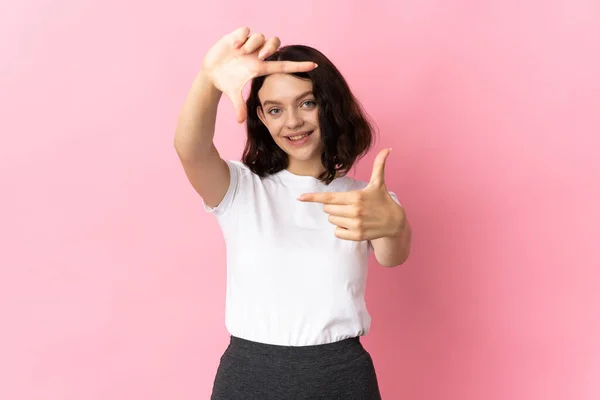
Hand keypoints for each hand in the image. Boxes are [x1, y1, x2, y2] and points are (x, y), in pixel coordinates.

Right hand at [202, 26, 317, 122]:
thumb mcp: (232, 93)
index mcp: (260, 67)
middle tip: (259, 56)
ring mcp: (248, 45)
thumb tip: (239, 121)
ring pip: (260, 36)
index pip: (284, 65)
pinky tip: (234, 46)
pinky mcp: (237, 36)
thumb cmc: (226, 82)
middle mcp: (257, 54)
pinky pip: (245, 31)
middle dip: (270, 48)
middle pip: (274, 44)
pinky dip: (241, 37)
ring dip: (252, 43)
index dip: (299, 66)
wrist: (211, 72)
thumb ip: (238, 105)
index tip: (315, 65)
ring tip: (240, 52)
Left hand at [297, 149, 404, 240]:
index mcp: (356, 196)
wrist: (395, 222)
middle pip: (328, 209)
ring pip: (332, 220)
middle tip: (347, 205)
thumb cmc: (383, 200)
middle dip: (333, 207)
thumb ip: (379, 165)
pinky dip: (341, 229)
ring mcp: (356, 224)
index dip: (313, 197)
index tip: (299, 197)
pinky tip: (353, 225)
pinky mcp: (357, 236)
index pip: (329, 198)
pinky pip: (337, 232)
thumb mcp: (378, 183)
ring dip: (338, 218)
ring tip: (352, 215)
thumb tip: (387, 149)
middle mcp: (355, 211)